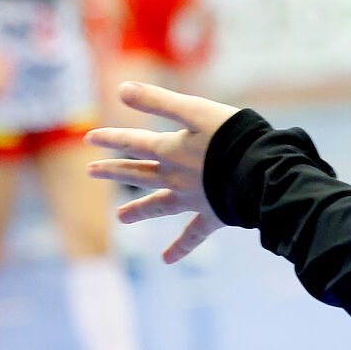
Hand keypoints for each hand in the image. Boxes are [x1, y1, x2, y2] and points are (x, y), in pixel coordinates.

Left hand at [86, 82, 240, 263]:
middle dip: (115, 171)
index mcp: (171, 150)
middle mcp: (175, 177)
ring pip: (159, 204)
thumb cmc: (232, 137)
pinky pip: (192, 234)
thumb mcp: (195, 110)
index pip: (134, 142)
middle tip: (90, 171)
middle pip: (139, 173)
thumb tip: (120, 89)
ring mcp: (192, 199)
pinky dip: (180, 247)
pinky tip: (167, 260)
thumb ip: (158, 101)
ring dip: (139, 209)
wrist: (260, 172)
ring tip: (120, 218)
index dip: (112, 138)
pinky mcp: (212, 215)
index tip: (90, 137)